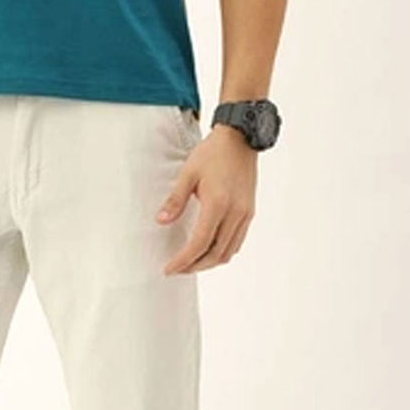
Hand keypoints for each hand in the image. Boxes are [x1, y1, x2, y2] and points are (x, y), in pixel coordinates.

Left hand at [156, 123, 256, 273]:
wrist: (239, 140)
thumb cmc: (212, 153)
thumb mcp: (188, 173)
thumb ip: (175, 200)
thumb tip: (161, 221)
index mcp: (218, 204)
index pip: (199, 243)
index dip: (183, 260)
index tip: (170, 268)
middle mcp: (235, 214)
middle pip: (215, 254)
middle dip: (195, 266)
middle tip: (177, 269)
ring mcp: (245, 214)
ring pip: (228, 251)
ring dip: (209, 261)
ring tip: (190, 262)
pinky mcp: (249, 212)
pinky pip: (237, 241)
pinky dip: (222, 251)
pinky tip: (209, 248)